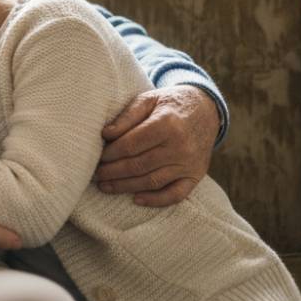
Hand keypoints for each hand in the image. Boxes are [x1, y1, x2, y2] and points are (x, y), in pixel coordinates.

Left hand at [94, 85, 219, 206]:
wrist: (205, 110)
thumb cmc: (169, 104)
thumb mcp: (148, 100)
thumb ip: (127, 116)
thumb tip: (105, 134)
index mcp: (167, 124)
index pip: (131, 145)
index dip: (110, 154)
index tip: (97, 157)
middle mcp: (180, 146)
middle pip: (138, 165)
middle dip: (113, 173)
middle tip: (95, 175)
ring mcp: (189, 163)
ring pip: (152, 181)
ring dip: (125, 187)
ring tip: (105, 187)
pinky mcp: (196, 175)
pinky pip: (176, 194)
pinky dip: (156, 200)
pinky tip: (136, 199)